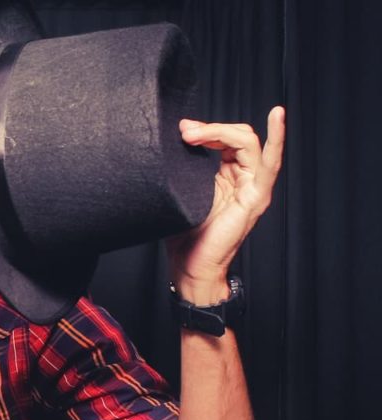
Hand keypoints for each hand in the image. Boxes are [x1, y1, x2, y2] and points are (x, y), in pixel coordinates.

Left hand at [166, 106, 284, 302]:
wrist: (189, 266)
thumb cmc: (184, 234)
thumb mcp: (182, 191)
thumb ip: (183, 164)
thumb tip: (179, 133)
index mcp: (227, 175)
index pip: (226, 139)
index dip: (207, 129)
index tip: (182, 130)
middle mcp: (244, 178)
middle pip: (238, 136)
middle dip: (211, 129)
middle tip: (185, 132)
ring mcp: (253, 187)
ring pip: (248, 142)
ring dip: (221, 132)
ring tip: (195, 134)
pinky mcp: (256, 197)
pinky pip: (270, 163)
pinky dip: (277, 138)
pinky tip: (277, 116)